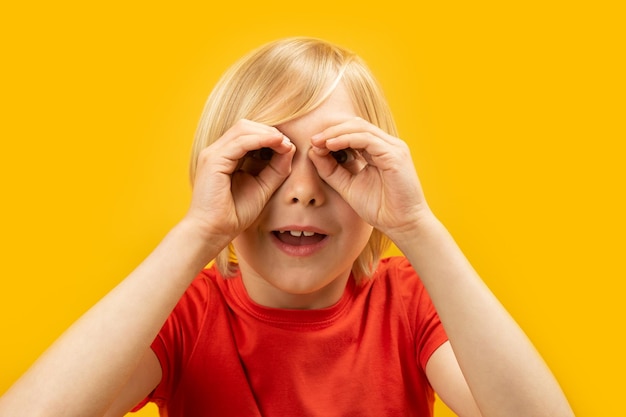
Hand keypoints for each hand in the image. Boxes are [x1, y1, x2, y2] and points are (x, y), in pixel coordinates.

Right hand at [186, 119, 293, 240]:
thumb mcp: (262, 187)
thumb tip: (290, 148)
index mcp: (226, 156)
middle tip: (288, 143)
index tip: (289, 146)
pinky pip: (240, 142)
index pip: (249, 134)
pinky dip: (261, 139)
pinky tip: (277, 143)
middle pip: (246, 126)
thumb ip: (276, 169)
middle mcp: (217, 151)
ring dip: (267, 133)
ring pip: (243, 129)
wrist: (213, 231)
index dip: (270, 136)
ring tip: (285, 143)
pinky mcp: (213, 160)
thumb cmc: (234, 214)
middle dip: (269, 131)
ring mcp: (213, 153)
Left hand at [309, 118, 430, 240]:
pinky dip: (347, 139)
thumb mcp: (348, 186)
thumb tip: (314, 152)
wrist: (402, 225)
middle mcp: (388, 145)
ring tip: (319, 141)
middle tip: (313, 140)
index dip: (332, 134)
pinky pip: (367, 139)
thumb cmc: (380, 208)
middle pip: (356, 125)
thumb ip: (331, 170)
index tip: (313, 144)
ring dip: (336, 133)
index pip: (354, 132)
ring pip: (361, 128)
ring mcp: (393, 148)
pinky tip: (331, 145)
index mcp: (379, 151)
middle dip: (332, 130)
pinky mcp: (395, 155)